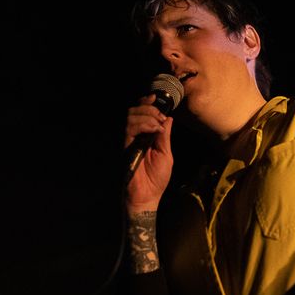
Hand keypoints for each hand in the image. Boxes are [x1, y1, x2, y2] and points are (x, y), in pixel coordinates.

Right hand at [124, 94, 173, 212]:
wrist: (147, 196)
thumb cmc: (156, 179)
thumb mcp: (166, 154)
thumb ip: (165, 136)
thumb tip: (168, 118)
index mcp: (146, 137)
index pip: (142, 113)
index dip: (147, 102)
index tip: (157, 98)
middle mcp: (136, 136)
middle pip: (135, 110)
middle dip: (149, 108)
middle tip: (160, 117)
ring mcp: (129, 141)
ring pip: (131, 116)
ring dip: (147, 116)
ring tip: (158, 125)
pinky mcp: (125, 147)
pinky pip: (130, 129)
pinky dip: (144, 125)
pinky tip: (154, 130)